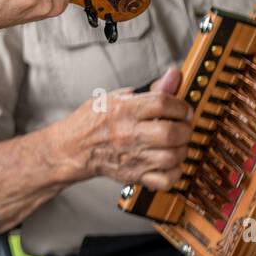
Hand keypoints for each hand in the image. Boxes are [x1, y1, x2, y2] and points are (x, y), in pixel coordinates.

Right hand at [69, 67, 192, 190]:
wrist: (71, 149)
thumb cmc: (91, 122)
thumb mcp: (115, 98)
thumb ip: (149, 90)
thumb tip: (173, 76)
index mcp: (122, 111)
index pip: (163, 104)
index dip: (180, 105)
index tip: (182, 109)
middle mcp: (127, 134)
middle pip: (170, 132)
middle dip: (184, 128)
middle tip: (182, 126)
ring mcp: (131, 157)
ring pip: (172, 157)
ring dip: (181, 149)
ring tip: (176, 144)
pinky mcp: (133, 175)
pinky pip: (165, 179)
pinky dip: (174, 172)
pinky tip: (169, 162)